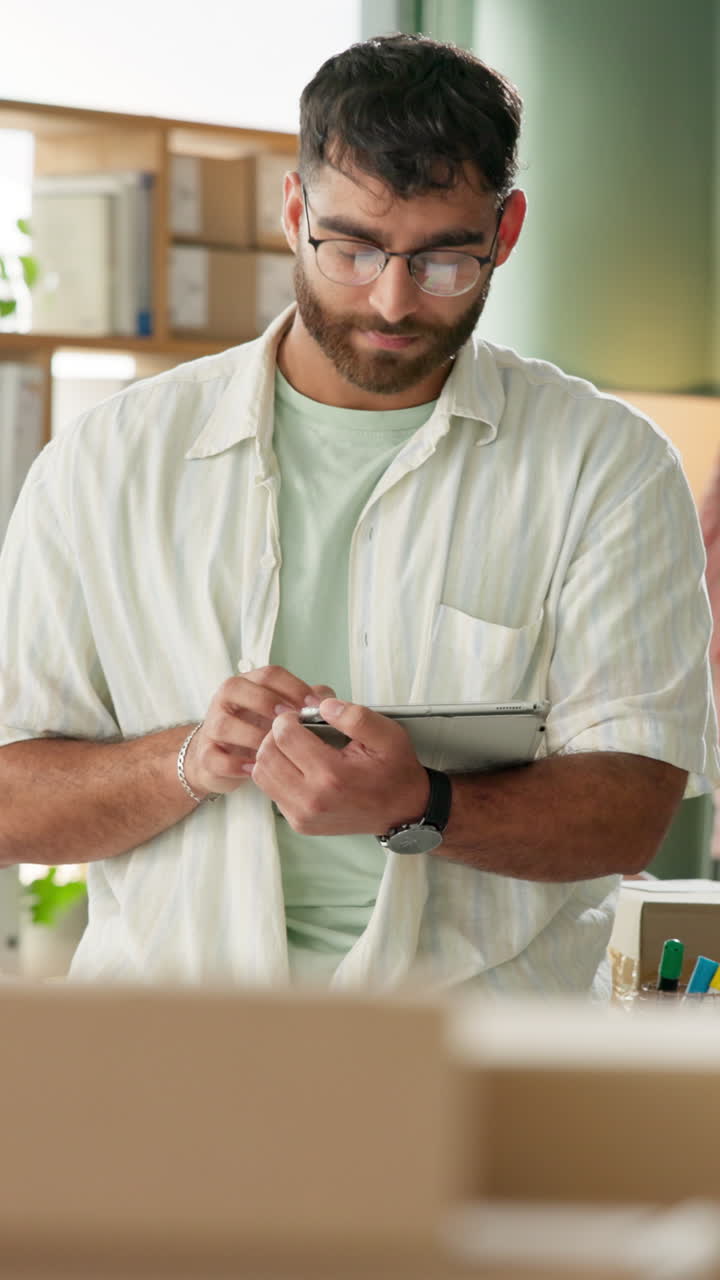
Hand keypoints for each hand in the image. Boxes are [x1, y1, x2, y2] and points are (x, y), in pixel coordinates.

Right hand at [183, 666, 335, 798]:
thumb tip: (329, 701)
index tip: (314, 704)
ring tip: (275, 748)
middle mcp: (227, 700)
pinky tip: (257, 768)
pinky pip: (215, 757)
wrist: (222, 759)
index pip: (269, 674)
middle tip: (291, 720)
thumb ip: (307, 703)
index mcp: (250, 684)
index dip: (293, 686)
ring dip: (252, 736)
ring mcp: (213, 726)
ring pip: (224, 725)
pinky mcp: (206, 754)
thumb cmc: (260, 730)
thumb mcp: (284, 712)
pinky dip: (236, 764)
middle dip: (267, 703)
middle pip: (238, 689)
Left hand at [250, 698, 429, 836]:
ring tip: (293, 746)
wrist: (402, 811)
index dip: (288, 719)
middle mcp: (312, 800)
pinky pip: (271, 791)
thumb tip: (323, 705)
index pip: (284, 736)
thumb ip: (355, 716)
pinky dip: (277, 774)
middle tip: (293, 729)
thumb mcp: (388, 735)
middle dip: (274, 735)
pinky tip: (297, 766)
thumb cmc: (394, 771)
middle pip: (266, 756)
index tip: (300, 717)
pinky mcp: (299, 824)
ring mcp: (302, 816)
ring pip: (261, 775)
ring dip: (271, 754)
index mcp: (332, 775)